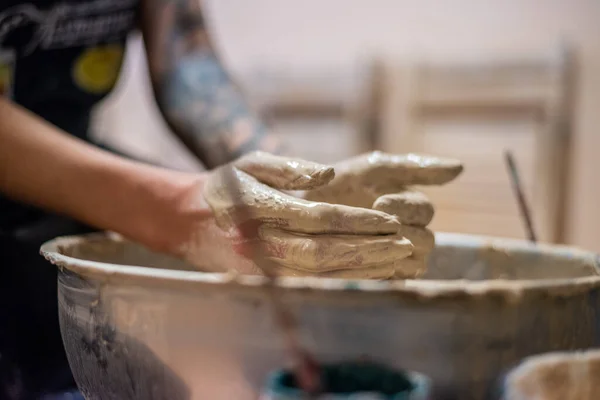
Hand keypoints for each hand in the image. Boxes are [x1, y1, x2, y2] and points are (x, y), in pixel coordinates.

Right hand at [180, 152, 412, 278]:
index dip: (357, 221)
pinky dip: (344, 280)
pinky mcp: (269, 280)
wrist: (186, 222)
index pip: (317, 218)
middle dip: (368, 250)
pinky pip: (313, 282)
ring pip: (322, 272)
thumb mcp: (249, 164)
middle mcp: (263, 242)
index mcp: (260, 209)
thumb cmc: (224, 187)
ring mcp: (265, 266)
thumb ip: (288, 168)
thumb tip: (328, 175)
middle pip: (325, 252)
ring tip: (398, 260)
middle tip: (405, 244)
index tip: (389, 219)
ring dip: (362, 269)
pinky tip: (371, 275)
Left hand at [303, 151, 462, 277]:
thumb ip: (414, 167)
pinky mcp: (385, 280)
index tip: (379, 202)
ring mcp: (400, 259)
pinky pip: (394, 282)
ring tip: (369, 246)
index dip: (405, 206)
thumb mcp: (373, 170)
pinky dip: (381, 273)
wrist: (300, 213)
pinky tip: (361, 264)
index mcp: (411, 206)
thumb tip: (461, 168)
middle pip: (427, 239)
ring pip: (416, 262)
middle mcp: (412, 234)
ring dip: (395, 254)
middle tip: (375, 227)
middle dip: (402, 232)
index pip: (424, 210)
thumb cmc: (339, 187)